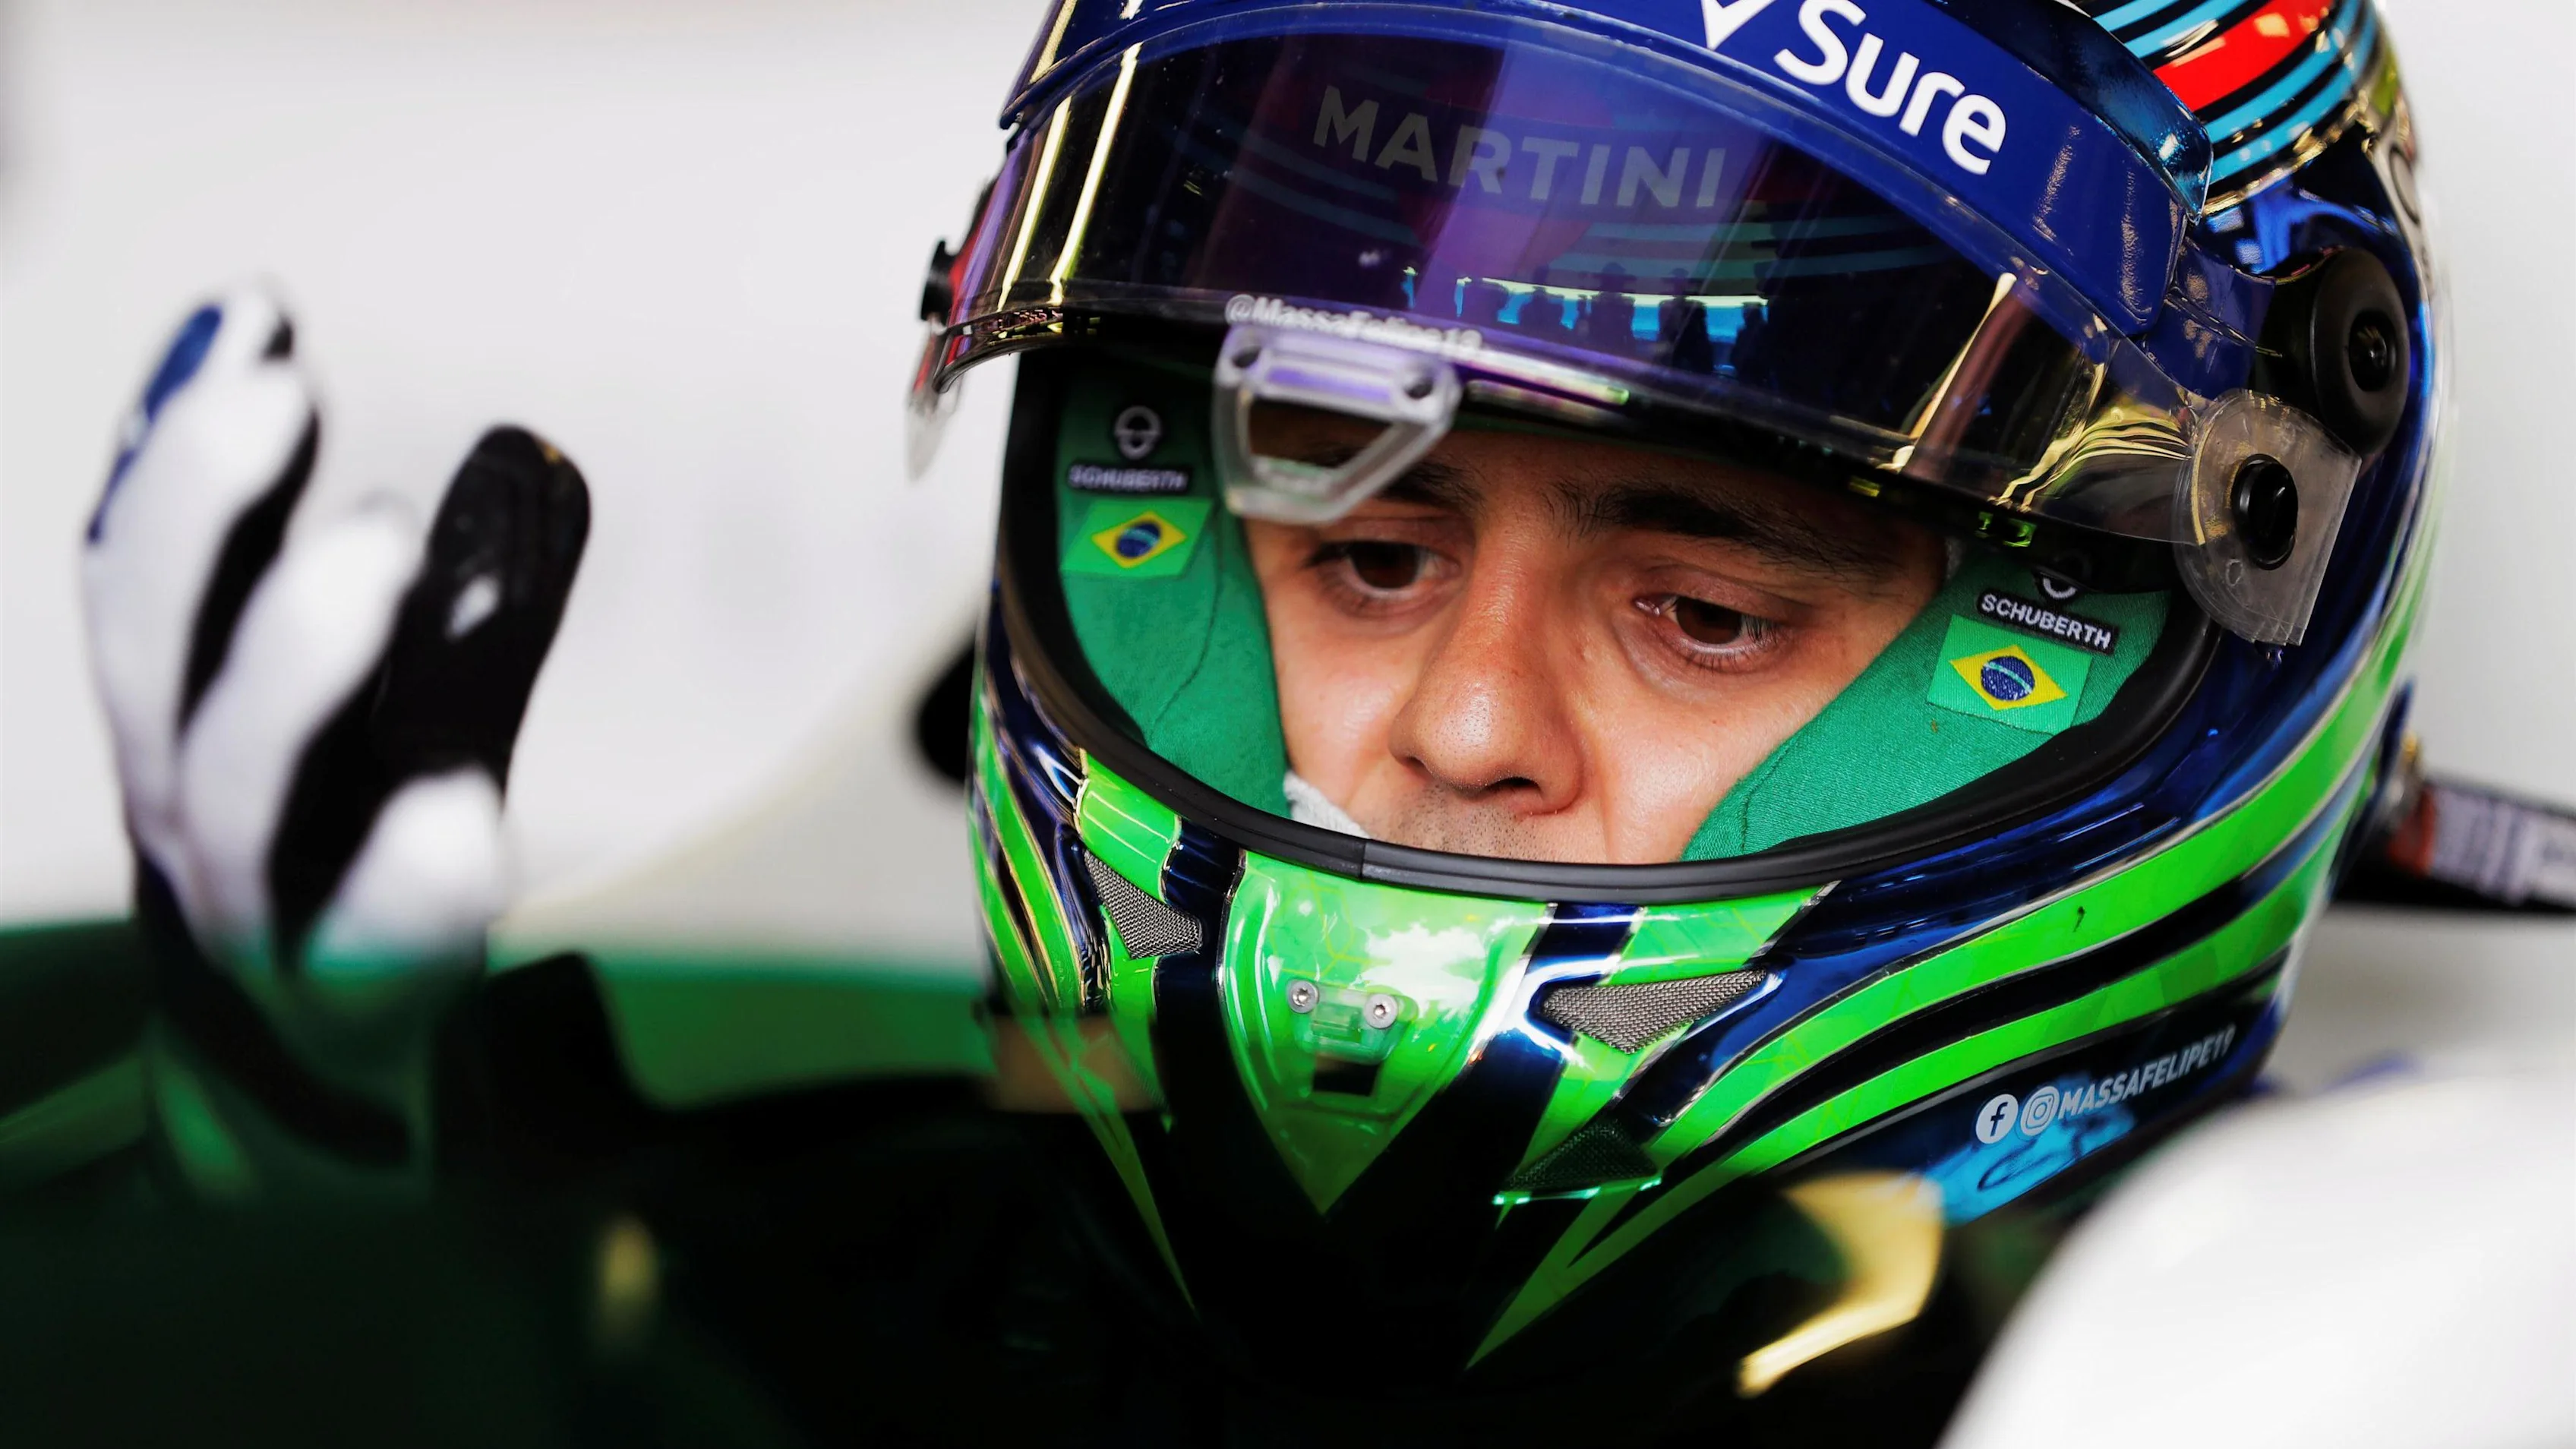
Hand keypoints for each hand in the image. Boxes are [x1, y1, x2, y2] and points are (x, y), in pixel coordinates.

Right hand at [82, 291, 587, 1159]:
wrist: (337, 1148)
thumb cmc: (361, 908)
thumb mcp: (402, 740)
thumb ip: (463, 616)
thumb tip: (532, 451)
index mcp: (191, 745)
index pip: (151, 580)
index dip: (185, 445)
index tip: (255, 307)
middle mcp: (197, 832)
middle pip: (160, 664)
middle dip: (201, 518)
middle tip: (283, 394)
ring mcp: (261, 940)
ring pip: (237, 803)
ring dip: (292, 664)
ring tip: (380, 541)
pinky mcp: (359, 1038)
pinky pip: (367, 965)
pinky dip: (400, 888)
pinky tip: (462, 817)